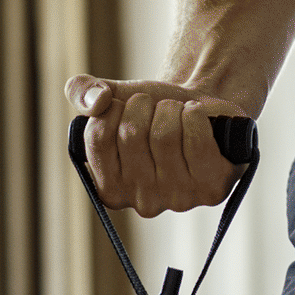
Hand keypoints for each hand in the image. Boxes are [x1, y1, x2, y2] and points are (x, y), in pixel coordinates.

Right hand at [65, 74, 249, 218]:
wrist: (199, 111)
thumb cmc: (153, 113)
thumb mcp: (112, 97)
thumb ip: (82, 92)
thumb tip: (96, 102)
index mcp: (110, 190)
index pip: (97, 137)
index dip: (114, 108)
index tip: (126, 108)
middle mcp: (142, 202)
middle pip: (131, 134)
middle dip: (144, 106)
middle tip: (155, 109)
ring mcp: (178, 199)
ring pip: (164, 134)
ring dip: (171, 109)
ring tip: (177, 114)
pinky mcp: (212, 189)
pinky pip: (197, 141)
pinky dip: (196, 115)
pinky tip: (197, 118)